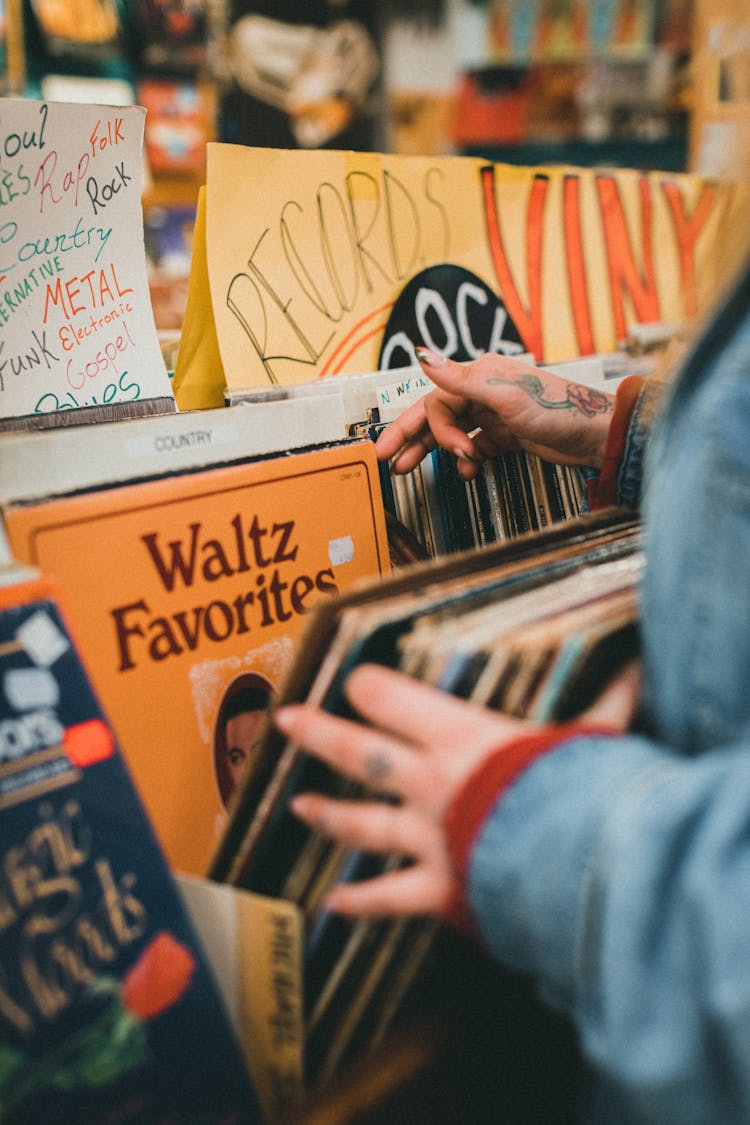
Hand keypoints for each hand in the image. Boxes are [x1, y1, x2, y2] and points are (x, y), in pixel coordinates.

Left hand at [276, 661, 639, 918]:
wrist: (577, 869)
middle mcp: (430, 784)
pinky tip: (333, 907)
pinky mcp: (438, 891)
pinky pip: (391, 900)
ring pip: (362, 824)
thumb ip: (607, 705)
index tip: (354, 680)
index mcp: (461, 738)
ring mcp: (427, 840)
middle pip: (361, 754)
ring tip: (301, 805)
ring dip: (330, 814)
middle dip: (321, 734)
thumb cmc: (582, 793)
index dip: (371, 688)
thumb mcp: (594, 739)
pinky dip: (363, 906)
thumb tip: (638, 667)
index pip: (395, 701)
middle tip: (287, 719)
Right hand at [375, 349, 614, 480]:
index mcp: (480, 376)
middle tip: (385, 457)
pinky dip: (466, 459)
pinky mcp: (506, 434)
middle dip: (411, 437)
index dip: (429, 429)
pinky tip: (466, 470)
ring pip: (452, 431)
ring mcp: (494, 414)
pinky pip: (474, 445)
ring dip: (434, 450)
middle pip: (437, 414)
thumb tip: (422, 355)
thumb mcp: (505, 395)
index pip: (437, 401)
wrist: (596, 434)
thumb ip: (460, 379)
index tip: (442, 452)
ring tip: (410, 469)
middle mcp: (483, 391)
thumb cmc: (557, 409)